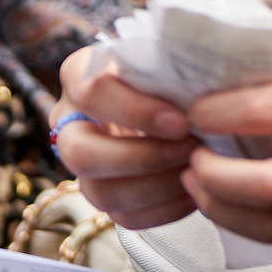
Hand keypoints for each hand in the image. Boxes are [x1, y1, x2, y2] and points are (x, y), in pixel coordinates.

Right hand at [54, 42, 200, 229]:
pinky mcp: (104, 194)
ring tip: (197, 169)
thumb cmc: (171, 66)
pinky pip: (125, 217)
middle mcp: (70, 122)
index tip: (180, 122)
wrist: (174, 92)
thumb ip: (170, 65)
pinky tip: (194, 190)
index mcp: (79, 75)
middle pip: (81, 154)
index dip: (136, 112)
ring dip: (157, 186)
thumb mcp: (166, 54)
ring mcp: (83, 164)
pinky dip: (164, 209)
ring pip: (101, 194)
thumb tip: (201, 91)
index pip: (93, 93)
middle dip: (141, 157)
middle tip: (189, 149)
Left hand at [180, 50, 271, 239]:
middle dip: (211, 175)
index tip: (193, 109)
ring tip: (199, 184)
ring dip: (220, 208)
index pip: (265, 113)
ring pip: (269, 225)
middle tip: (191, 157)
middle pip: (263, 187)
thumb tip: (247, 94)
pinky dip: (251, 218)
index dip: (216, 113)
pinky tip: (234, 198)